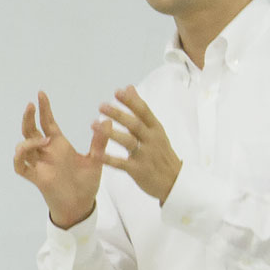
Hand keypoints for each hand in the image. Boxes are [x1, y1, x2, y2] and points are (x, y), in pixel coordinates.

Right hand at [14, 94, 104, 228]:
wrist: (81, 206)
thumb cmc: (86, 183)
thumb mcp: (96, 160)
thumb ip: (99, 141)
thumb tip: (108, 120)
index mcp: (59, 145)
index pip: (47, 122)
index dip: (44, 109)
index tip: (41, 94)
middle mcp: (46, 153)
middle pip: (30, 131)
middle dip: (28, 118)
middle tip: (31, 105)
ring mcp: (39, 165)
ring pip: (23, 148)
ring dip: (28, 141)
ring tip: (43, 140)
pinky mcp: (37, 177)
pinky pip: (21, 167)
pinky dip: (19, 159)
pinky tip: (23, 154)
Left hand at [97, 89, 182, 203]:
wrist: (175, 181)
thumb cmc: (161, 153)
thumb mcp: (155, 130)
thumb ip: (141, 110)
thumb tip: (129, 88)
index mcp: (156, 129)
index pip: (144, 112)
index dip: (131, 102)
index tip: (118, 92)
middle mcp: (152, 140)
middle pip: (135, 125)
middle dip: (119, 114)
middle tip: (101, 106)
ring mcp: (145, 155)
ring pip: (128, 142)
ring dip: (111, 133)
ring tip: (94, 125)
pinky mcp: (138, 170)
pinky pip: (122, 164)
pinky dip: (109, 159)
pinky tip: (96, 154)